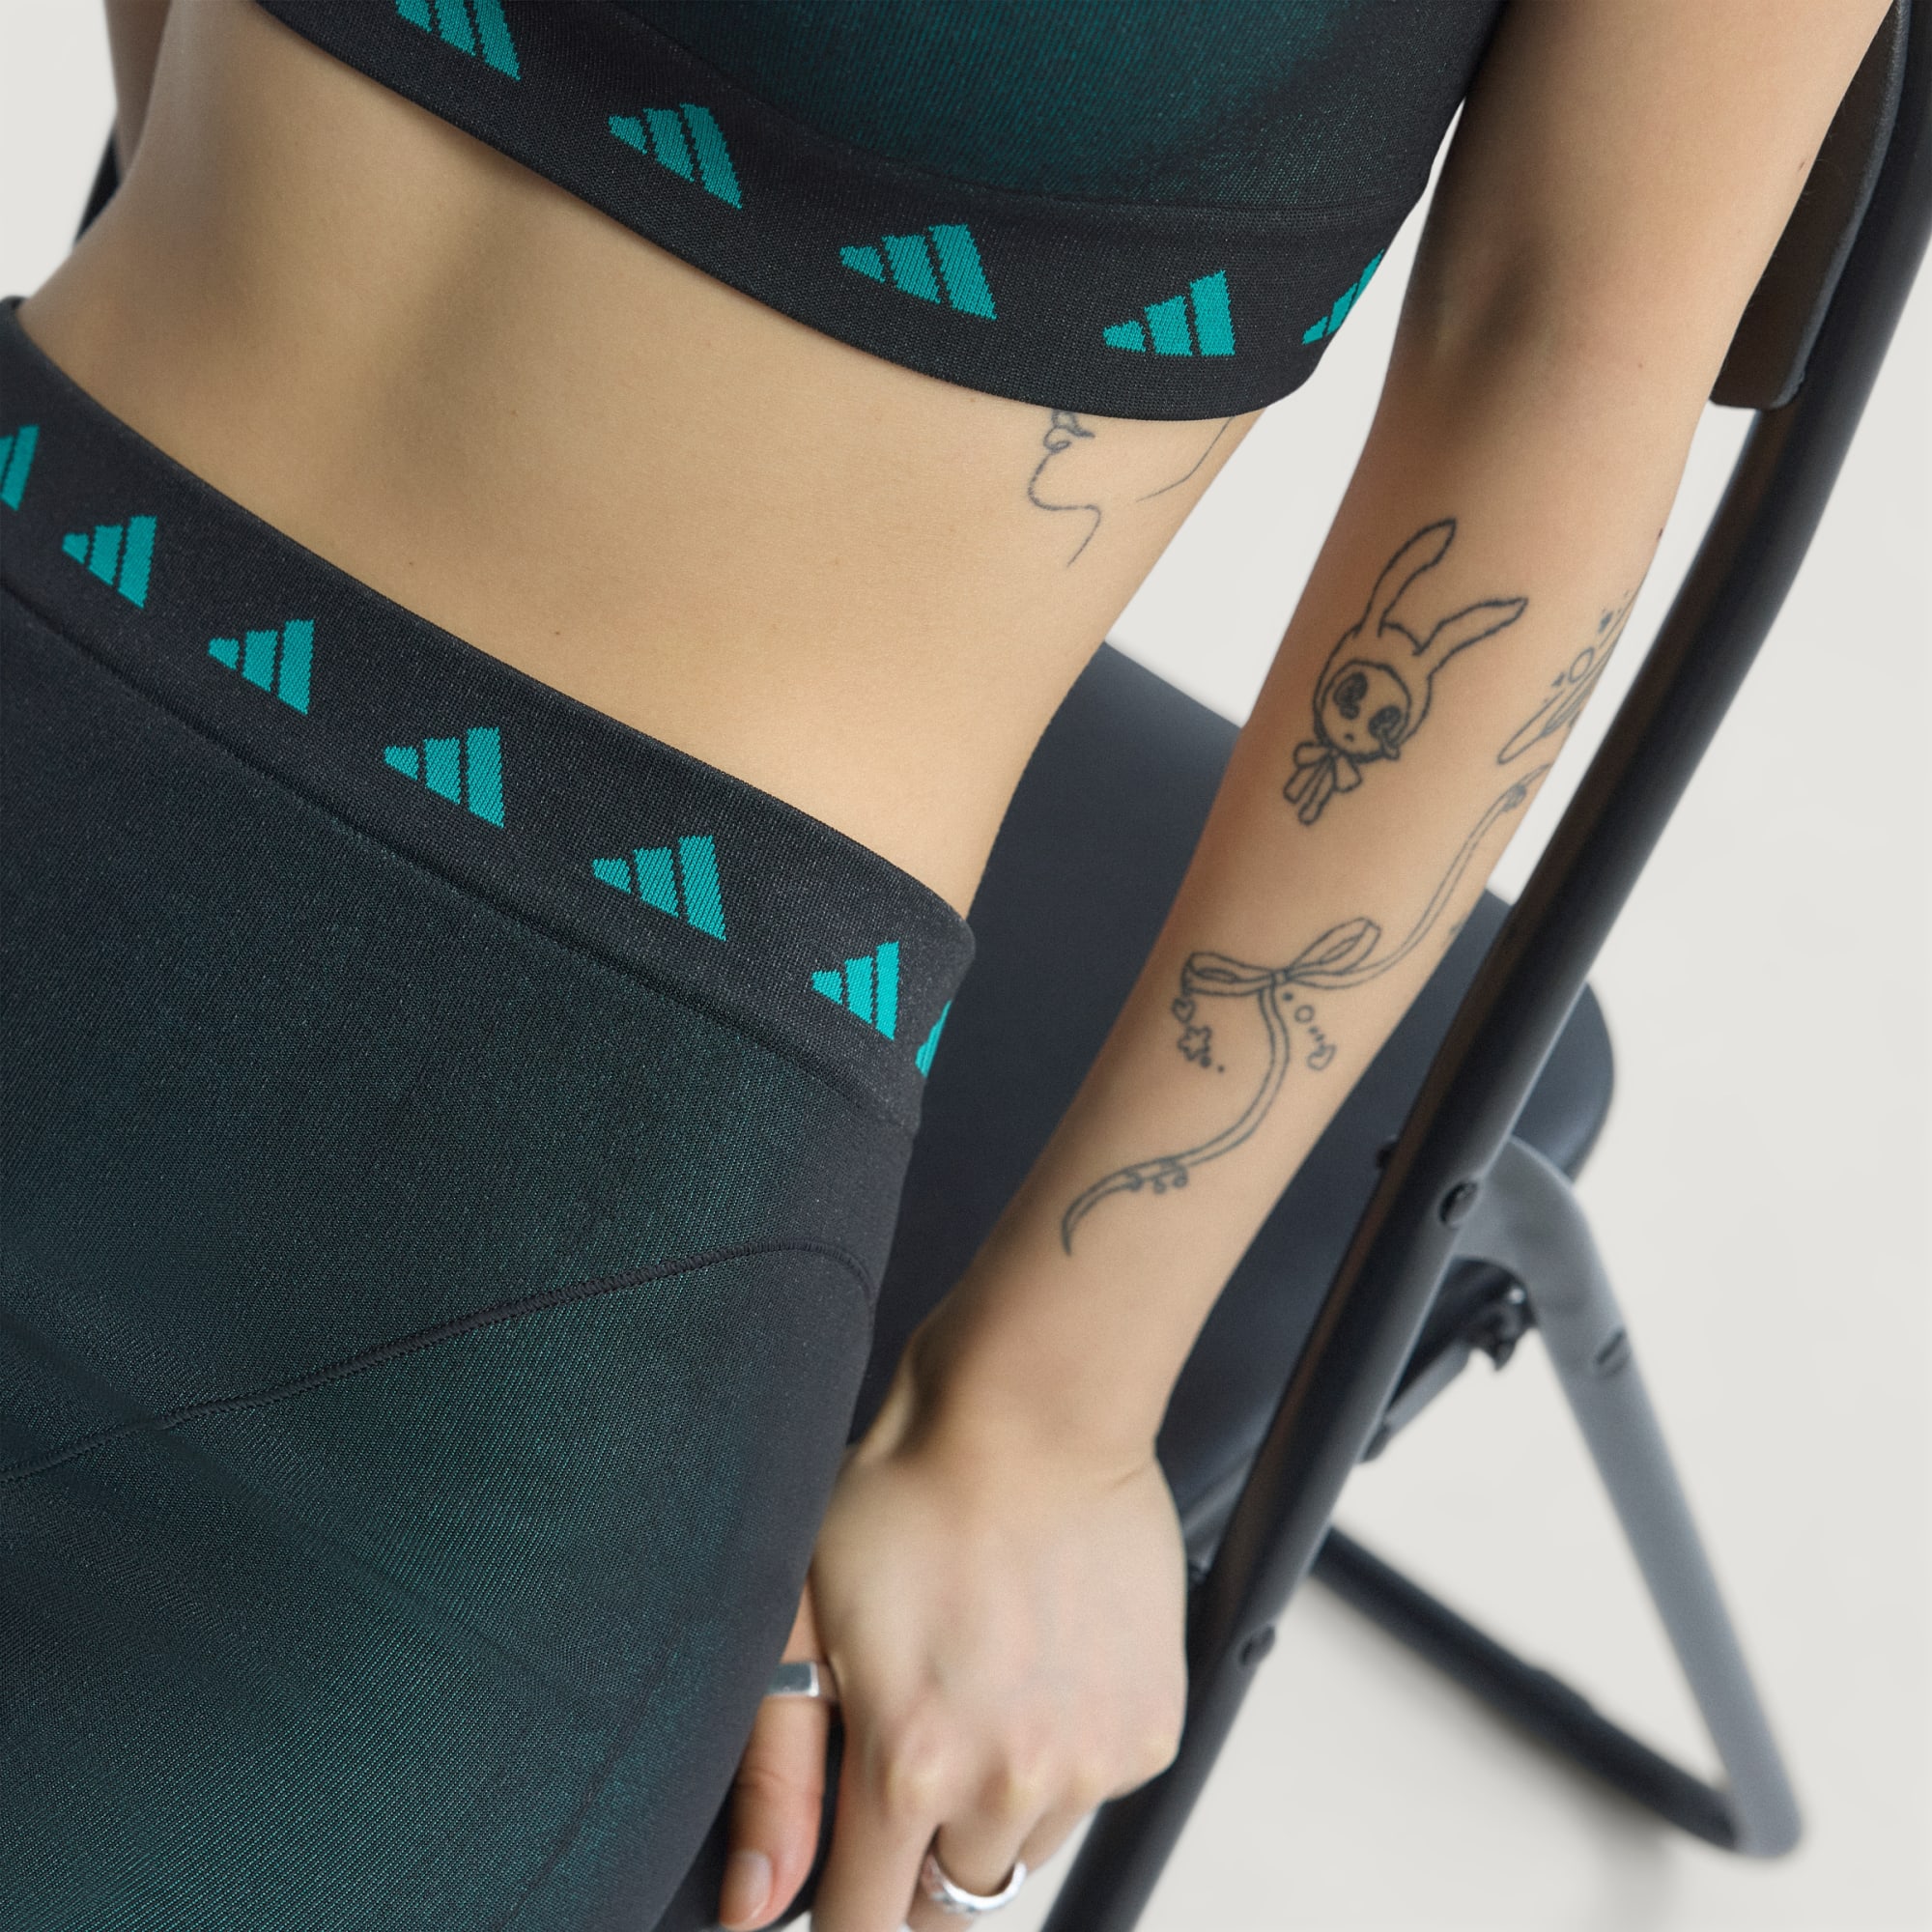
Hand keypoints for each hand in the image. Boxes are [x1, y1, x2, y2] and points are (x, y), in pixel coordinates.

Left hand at [716, 1356, 1189, 1929]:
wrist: (1035, 1411)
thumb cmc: (907, 1494)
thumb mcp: (802, 1618)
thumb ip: (778, 1775)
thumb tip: (755, 1904)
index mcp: (910, 1763)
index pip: (867, 1928)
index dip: (845, 1915)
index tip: (845, 1884)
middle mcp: (1011, 1779)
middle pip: (952, 1902)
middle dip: (917, 1859)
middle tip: (909, 1752)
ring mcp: (1093, 1758)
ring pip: (1024, 1849)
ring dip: (992, 1808)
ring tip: (977, 1691)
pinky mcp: (1152, 1730)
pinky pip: (1093, 1793)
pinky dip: (1062, 1759)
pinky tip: (1037, 1671)